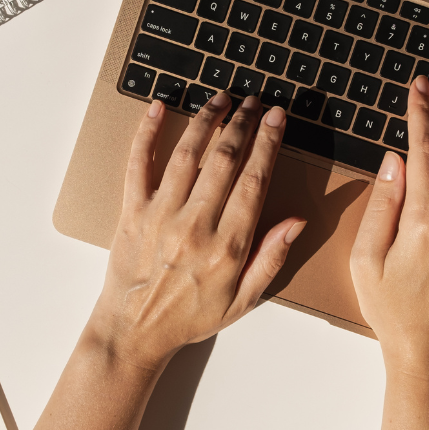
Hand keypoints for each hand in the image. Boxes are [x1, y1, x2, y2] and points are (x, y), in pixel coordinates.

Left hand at [90, 92, 306, 370]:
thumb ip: (272, 258)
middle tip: (254, 101)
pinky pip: (139, 164)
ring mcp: (160, 215)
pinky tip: (159, 108)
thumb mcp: (244, 300)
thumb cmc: (191, 317)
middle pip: (224, 160)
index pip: (254, 180)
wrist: (135, 331)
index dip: (267, 143)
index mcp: (227, 246)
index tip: (276, 118)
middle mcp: (194, 225)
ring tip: (221, 98)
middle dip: (242, 124)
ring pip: (187, 154)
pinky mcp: (132, 212)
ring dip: (206, 120)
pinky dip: (148, 133)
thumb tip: (296, 221)